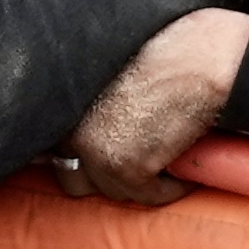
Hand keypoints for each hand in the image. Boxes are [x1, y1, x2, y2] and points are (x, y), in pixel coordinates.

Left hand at [61, 6, 248, 204]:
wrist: (194, 56)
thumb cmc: (162, 52)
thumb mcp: (109, 72)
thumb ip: (91, 102)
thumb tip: (99, 130)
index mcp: (61, 103)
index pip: (55, 150)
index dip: (81, 155)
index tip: (104, 154)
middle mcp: (69, 129)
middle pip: (74, 179)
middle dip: (102, 175)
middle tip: (133, 162)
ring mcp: (95, 151)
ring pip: (112, 190)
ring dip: (138, 182)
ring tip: (163, 163)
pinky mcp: (126, 168)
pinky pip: (148, 196)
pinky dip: (170, 188)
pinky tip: (185, 171)